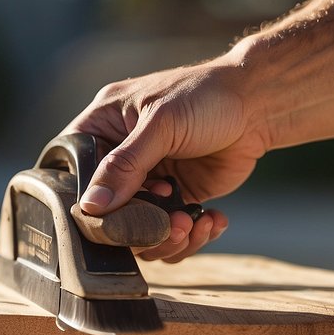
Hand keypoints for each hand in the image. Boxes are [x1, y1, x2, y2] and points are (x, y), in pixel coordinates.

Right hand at [64, 57, 268, 261]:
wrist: (258, 105)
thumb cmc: (205, 96)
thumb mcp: (161, 124)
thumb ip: (125, 165)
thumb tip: (91, 206)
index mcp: (102, 127)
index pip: (75, 174)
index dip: (89, 203)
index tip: (114, 218)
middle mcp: (119, 159)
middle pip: (107, 213)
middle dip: (139, 226)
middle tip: (171, 221)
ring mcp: (148, 183)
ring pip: (140, 232)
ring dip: (168, 238)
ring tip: (192, 223)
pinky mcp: (178, 200)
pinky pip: (172, 234)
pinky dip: (192, 237)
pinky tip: (212, 220)